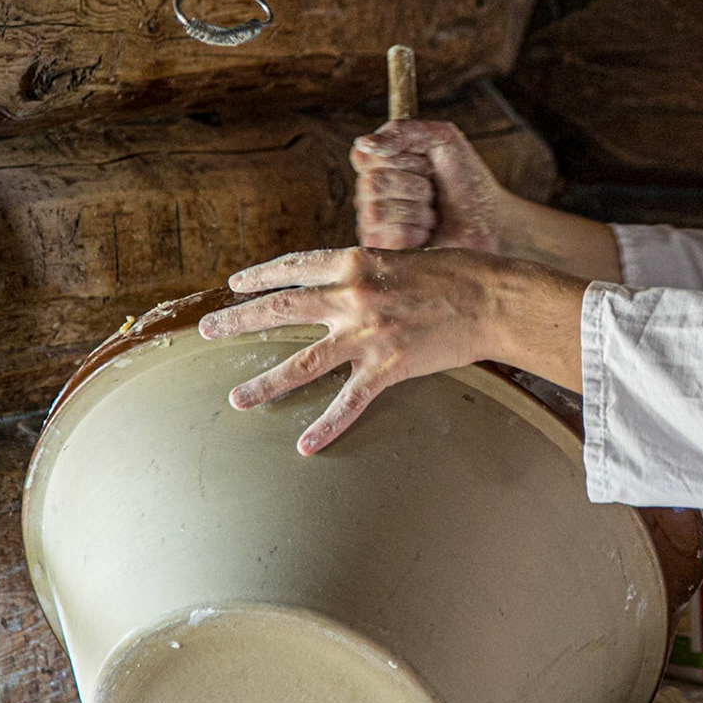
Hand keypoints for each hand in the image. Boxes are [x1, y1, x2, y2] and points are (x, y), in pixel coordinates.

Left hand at [199, 246, 497, 453]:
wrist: (495, 299)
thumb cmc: (460, 272)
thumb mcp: (405, 257)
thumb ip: (370, 271)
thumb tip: (348, 282)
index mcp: (356, 262)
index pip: (293, 268)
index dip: (260, 277)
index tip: (236, 284)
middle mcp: (353, 297)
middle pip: (280, 311)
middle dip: (238, 321)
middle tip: (207, 330)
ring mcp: (368, 336)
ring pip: (302, 363)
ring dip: (265, 382)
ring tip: (235, 398)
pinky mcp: (388, 368)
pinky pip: (348, 402)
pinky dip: (326, 426)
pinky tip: (305, 444)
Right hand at [351, 120, 508, 251]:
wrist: (489, 220)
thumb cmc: (465, 180)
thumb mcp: (442, 139)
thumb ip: (403, 131)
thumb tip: (363, 143)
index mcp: (376, 163)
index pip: (370, 153)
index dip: (408, 158)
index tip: (429, 164)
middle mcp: (367, 193)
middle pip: (375, 183)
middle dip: (418, 186)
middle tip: (434, 192)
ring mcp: (371, 223)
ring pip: (379, 210)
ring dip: (419, 210)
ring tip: (432, 213)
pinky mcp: (383, 251)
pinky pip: (390, 235)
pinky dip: (418, 231)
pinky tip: (427, 232)